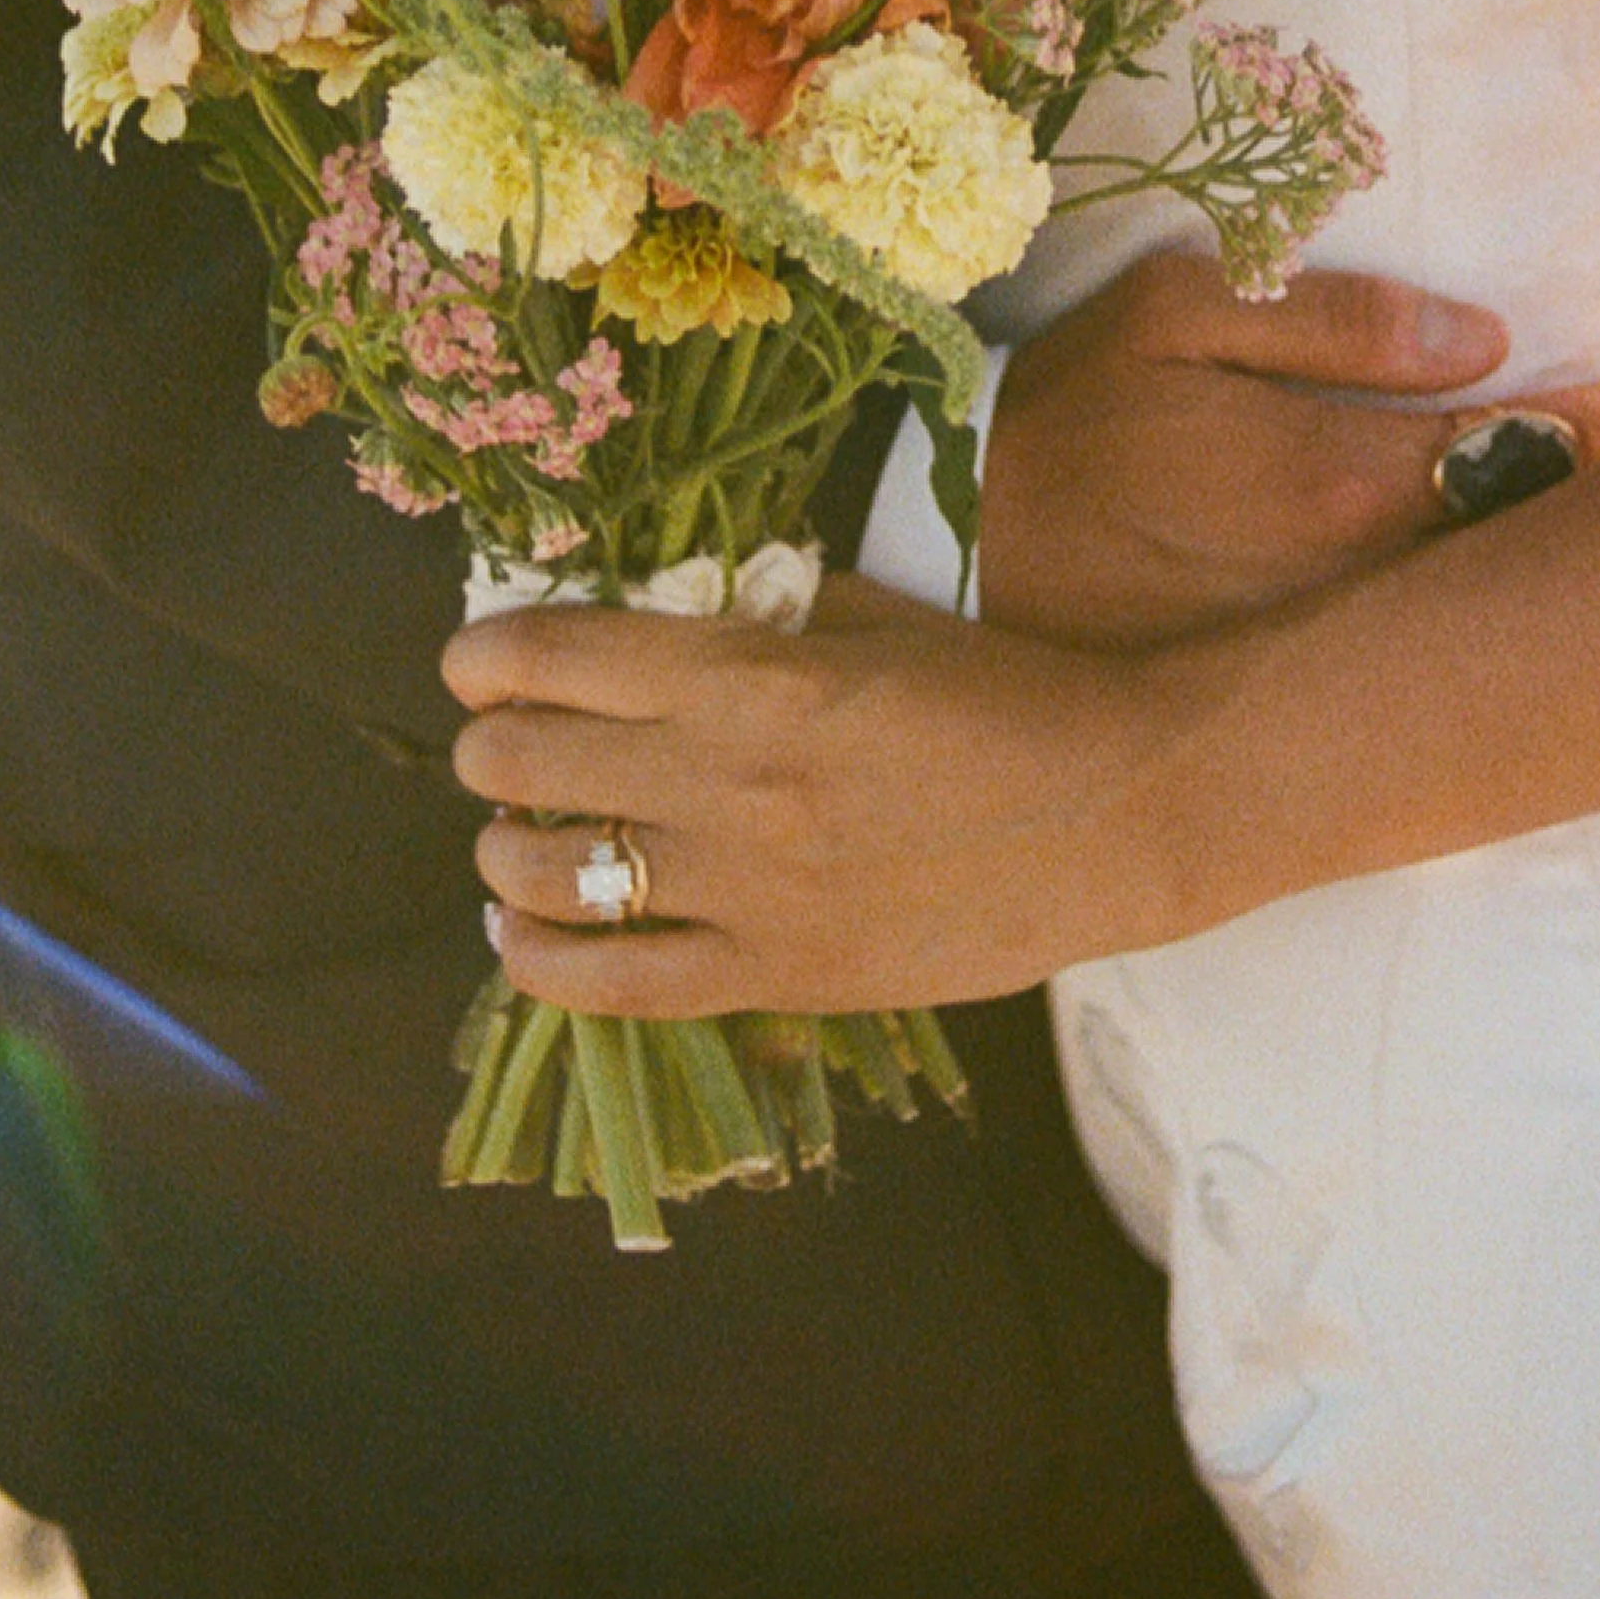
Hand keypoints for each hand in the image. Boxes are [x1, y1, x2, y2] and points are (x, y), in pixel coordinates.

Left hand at [443, 585, 1182, 1022]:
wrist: (1120, 808)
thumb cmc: (1005, 695)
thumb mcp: (869, 616)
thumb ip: (751, 616)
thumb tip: (645, 614)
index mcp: (745, 671)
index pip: (550, 654)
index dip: (486, 654)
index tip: (479, 661)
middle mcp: (721, 777)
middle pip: (520, 760)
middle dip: (488, 745)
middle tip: (503, 746)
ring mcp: (742, 887)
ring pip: (539, 873)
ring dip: (502, 847)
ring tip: (517, 835)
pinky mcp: (775, 975)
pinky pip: (610, 984)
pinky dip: (538, 960)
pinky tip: (518, 936)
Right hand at [980, 252, 1599, 644]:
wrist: (941, 559)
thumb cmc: (1059, 414)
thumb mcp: (1171, 311)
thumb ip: (1334, 318)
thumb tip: (1482, 339)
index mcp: (1343, 485)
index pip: (1525, 452)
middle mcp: (1359, 594)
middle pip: (1526, 553)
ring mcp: (1328, 663)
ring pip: (1480, 619)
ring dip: (1556, 576)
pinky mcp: (1289, 702)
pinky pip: (1418, 668)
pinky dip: (1480, 634)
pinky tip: (1515, 614)